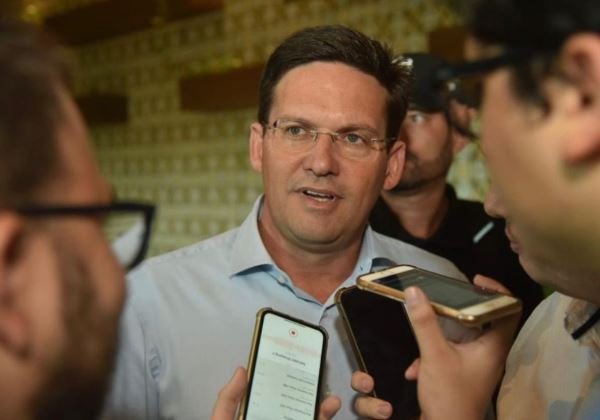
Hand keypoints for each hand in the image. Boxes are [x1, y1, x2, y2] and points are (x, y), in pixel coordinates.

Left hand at [211, 367, 341, 419]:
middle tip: (319, 375)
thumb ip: (228, 400)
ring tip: (330, 398)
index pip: (268, 395)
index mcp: (254, 417)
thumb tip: (243, 369)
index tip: (290, 359)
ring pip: (306, 417)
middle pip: (292, 405)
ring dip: (321, 409)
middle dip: (307, 390)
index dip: (279, 377)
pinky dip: (322, 418)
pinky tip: (328, 409)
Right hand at [352, 275, 518, 419]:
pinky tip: (415, 367)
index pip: (509, 309)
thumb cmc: (449, 396)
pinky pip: (450, 352)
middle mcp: (490, 353)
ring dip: (440, 332)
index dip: (496, 290)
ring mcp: (476, 365)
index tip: (474, 280)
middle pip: (483, 319)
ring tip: (424, 327)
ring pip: (463, 336)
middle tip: (444, 294)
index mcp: (494, 346)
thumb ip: (424, 322)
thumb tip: (414, 291)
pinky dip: (432, 352)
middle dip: (460, 307)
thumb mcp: (433, 355)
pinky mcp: (462, 374)